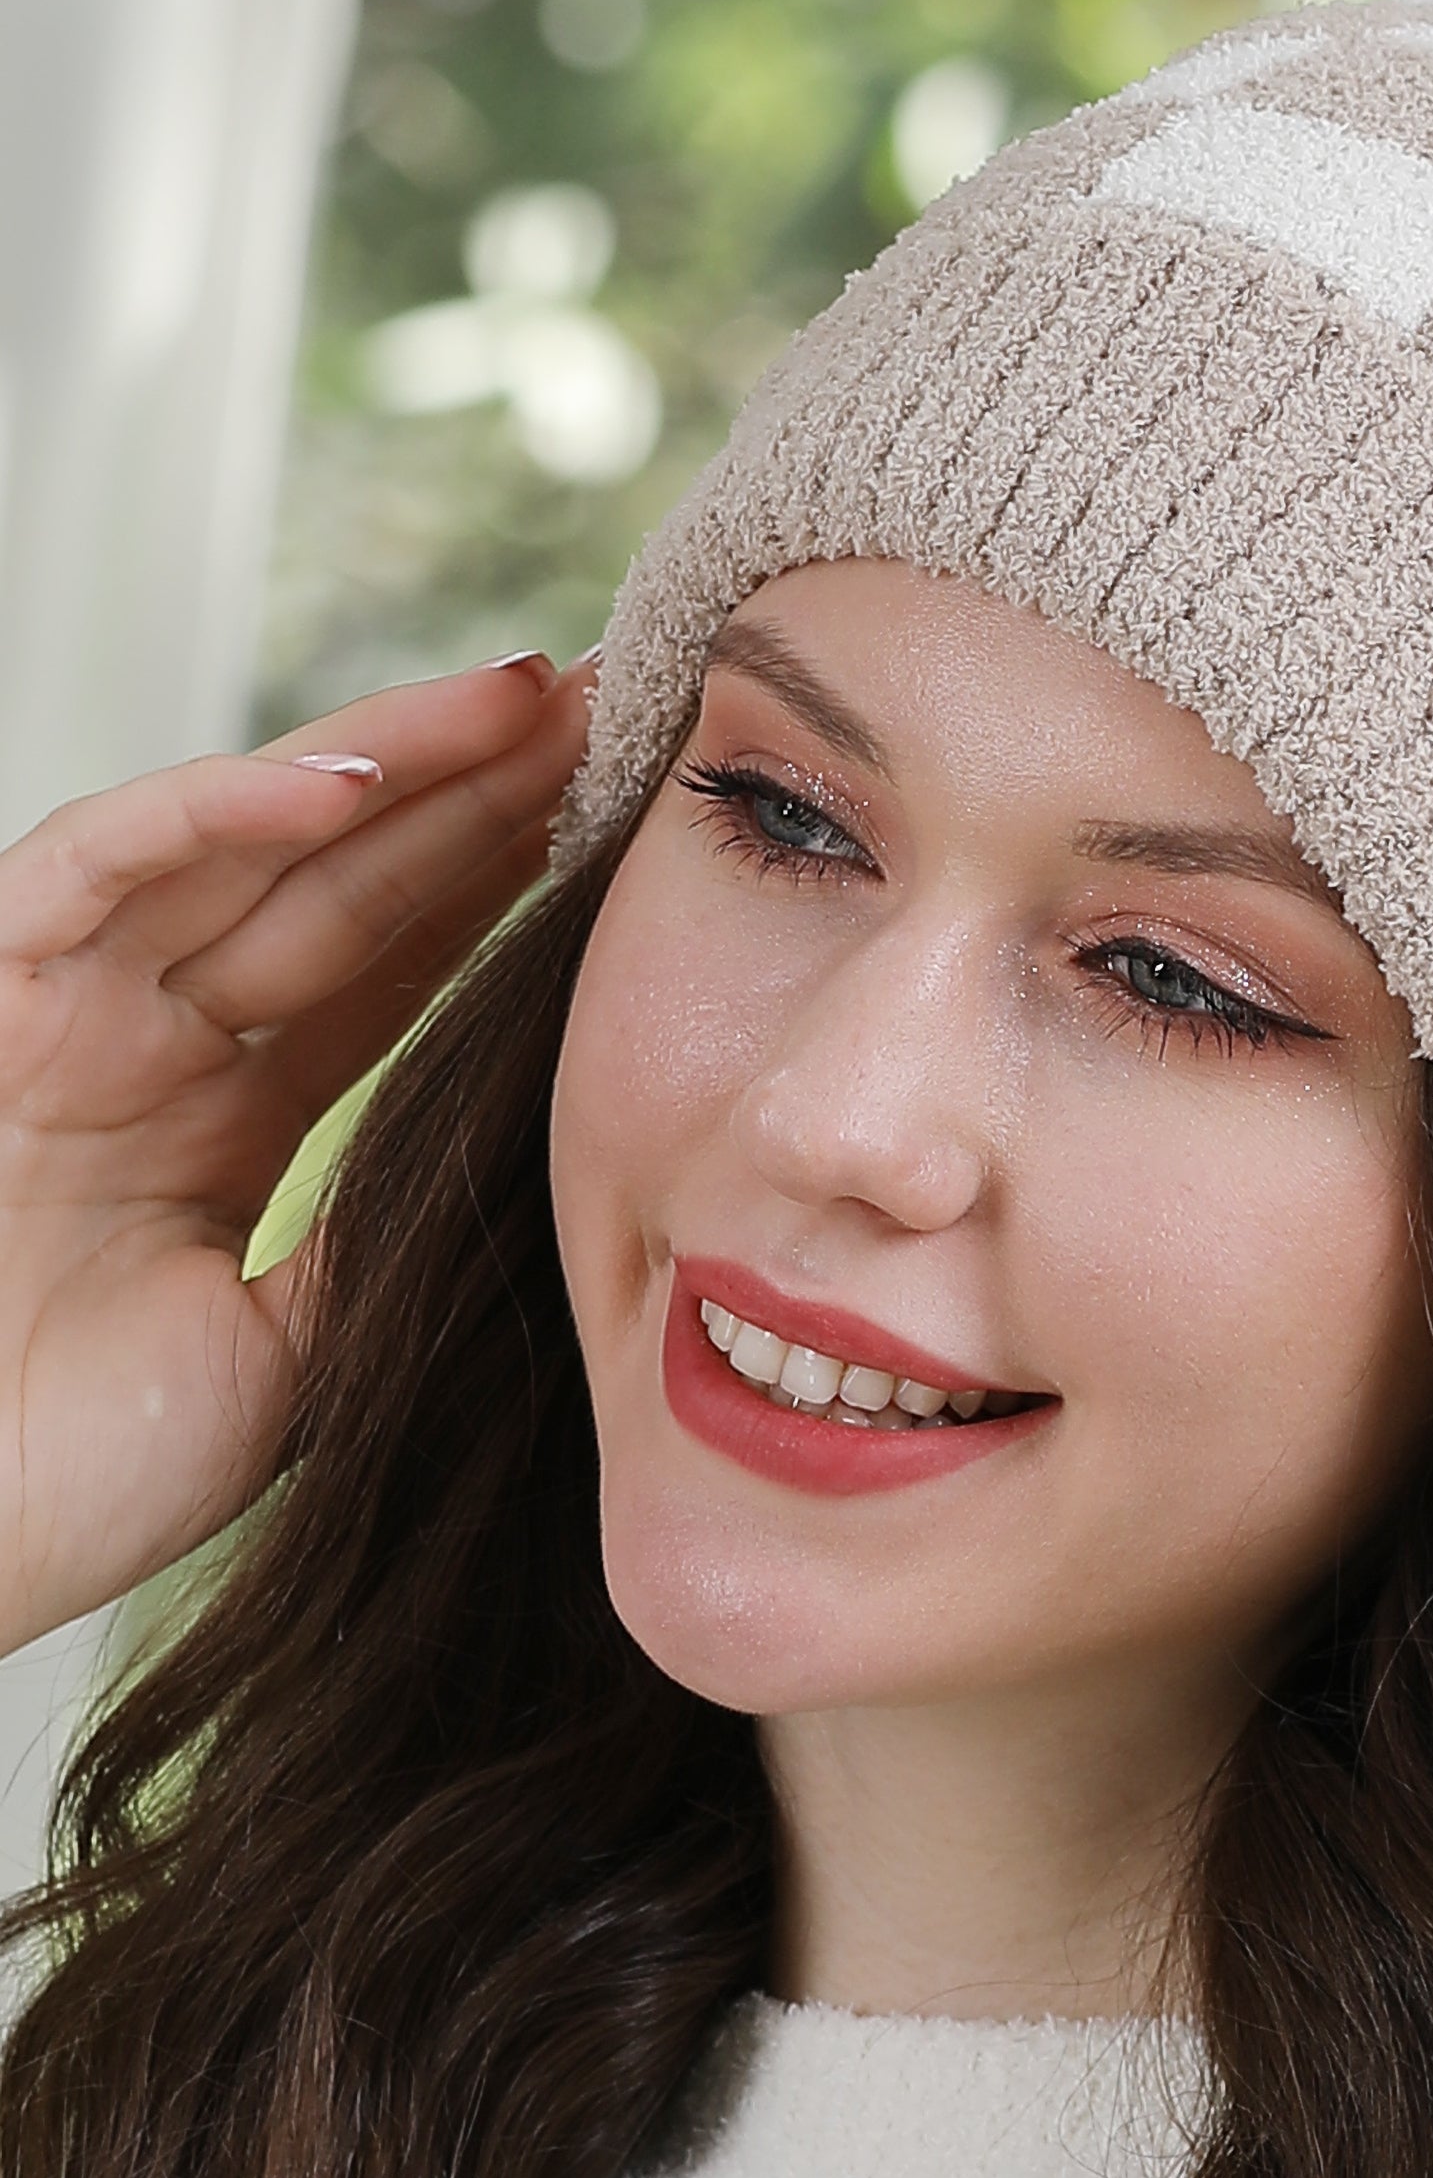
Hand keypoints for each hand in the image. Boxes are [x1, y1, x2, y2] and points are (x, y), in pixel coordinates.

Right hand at [0, 652, 597, 1659]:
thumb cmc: (83, 1476)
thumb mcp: (294, 1348)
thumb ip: (381, 1234)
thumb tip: (525, 1152)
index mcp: (216, 1122)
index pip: (380, 969)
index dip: (495, 886)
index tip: (625, 821)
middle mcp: (143, 1044)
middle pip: (333, 880)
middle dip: (471, 788)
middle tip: (611, 705)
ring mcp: (62, 1013)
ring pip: (239, 841)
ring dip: (381, 760)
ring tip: (525, 700)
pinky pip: (95, 866)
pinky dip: (209, 812)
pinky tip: (347, 778)